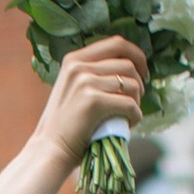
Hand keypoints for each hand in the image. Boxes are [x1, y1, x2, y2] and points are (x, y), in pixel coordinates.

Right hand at [36, 35, 148, 165]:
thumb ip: (94, 74)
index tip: (143, 72)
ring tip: (128, 115)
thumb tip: (132, 67)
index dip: (137, 55)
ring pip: (131, 84)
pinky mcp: (93, 101)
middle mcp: (79, 66)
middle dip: (139, 84)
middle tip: (135, 101)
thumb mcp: (74, 88)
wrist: (50, 150)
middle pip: (128, 65)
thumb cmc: (67, 124)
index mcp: (74, 59)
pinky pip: (130, 104)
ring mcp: (85, 82)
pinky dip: (135, 116)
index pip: (117, 43)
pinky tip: (129, 124)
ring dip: (137, 101)